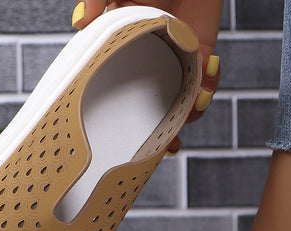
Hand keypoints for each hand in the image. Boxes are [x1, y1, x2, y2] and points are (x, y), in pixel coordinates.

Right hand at [72, 0, 222, 153]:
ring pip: (178, 101)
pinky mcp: (201, 52)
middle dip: (159, 131)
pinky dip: (209, 85)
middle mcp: (146, 60)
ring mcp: (175, 60)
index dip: (121, 118)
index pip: (115, 89)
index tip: (128, 143)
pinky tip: (210, 71)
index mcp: (122, 48)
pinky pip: (205, 82)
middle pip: (149, 106)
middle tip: (167, 146)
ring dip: (188, 112)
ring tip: (193, 104)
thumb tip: (81, 23)